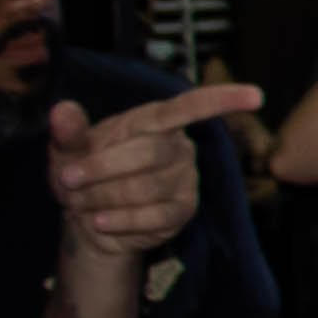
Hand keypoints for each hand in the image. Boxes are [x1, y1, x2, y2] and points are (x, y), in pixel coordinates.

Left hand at [49, 84, 265, 261]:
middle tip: (69, 179)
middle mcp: (178, 146)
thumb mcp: (67, 151)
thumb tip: (61, 109)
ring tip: (83, 203)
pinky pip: (155, 216)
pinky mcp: (183, 210)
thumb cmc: (83, 175)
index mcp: (153, 122)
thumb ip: (68, 133)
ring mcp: (185, 179)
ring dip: (104, 198)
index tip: (255, 95)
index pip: (189, 107)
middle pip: (150, 153)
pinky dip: (119, 221)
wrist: (88, 220)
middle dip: (102, 169)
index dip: (222, 100)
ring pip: (148, 188)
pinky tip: (101, 221)